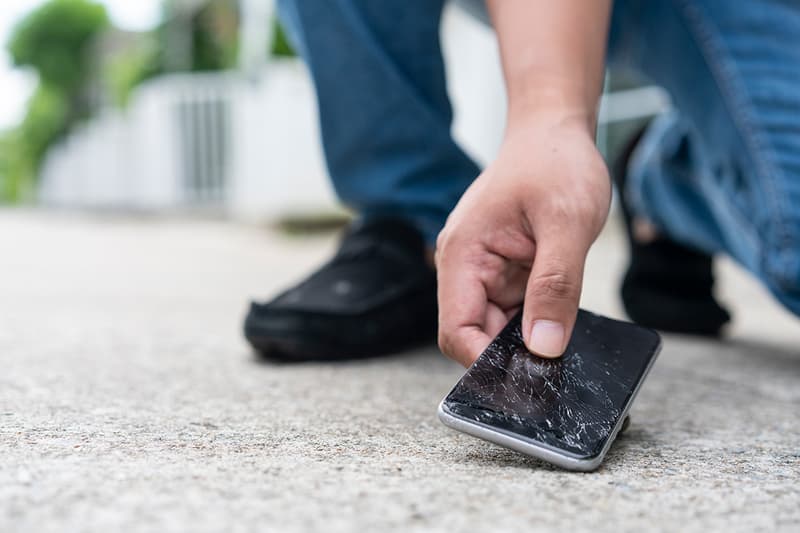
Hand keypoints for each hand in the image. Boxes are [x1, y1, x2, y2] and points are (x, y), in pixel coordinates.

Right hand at [436, 114, 610, 365]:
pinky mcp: (506, 273)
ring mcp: (485, 272)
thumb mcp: (566, 223)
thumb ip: (556, 286)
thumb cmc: (554, 163)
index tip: (527, 380)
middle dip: (510, 356)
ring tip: (562, 336)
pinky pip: (515, 313)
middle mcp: (465, 268)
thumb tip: (545, 347)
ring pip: (497, 329)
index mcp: (463, 255)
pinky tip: (560, 321)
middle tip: (555, 368)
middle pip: (474, 336)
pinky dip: (537, 323)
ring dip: (527, 339)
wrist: (553, 131)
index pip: (457, 330)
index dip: (485, 363)